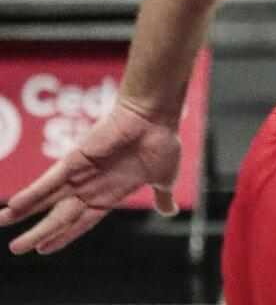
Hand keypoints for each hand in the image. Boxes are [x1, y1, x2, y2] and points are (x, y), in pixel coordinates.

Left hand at [0, 101, 180, 254]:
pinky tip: (14, 205)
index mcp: (110, 194)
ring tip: (3, 221)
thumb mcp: (164, 177)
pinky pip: (49, 181)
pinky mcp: (75, 159)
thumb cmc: (162, 141)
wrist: (157, 116)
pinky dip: (32, 194)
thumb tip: (169, 210)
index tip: (43, 248)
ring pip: (48, 200)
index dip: (63, 236)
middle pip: (60, 216)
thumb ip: (161, 196)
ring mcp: (81, 173)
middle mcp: (90, 186)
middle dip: (38, 233)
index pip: (81, 221)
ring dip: (25, 213)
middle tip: (17, 248)